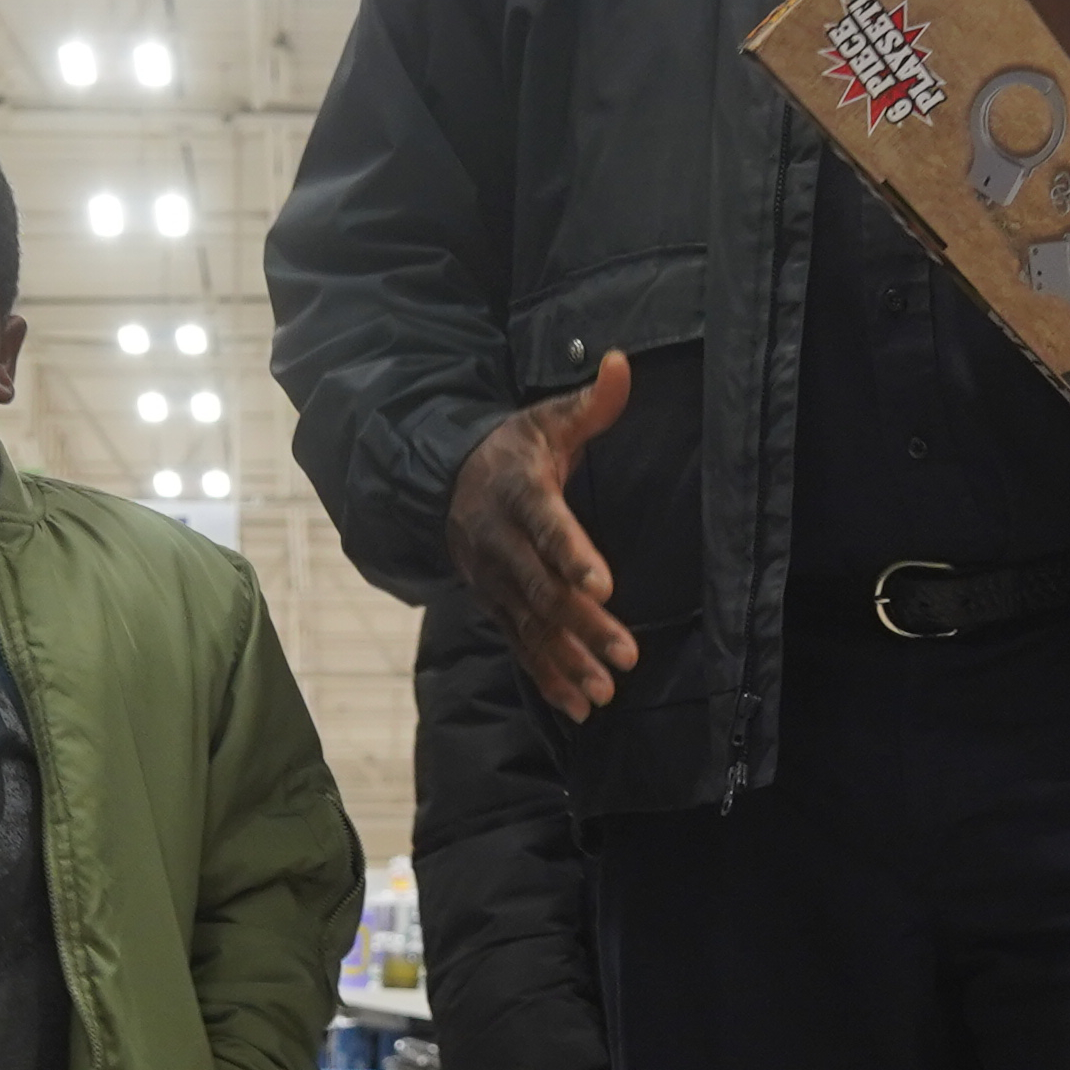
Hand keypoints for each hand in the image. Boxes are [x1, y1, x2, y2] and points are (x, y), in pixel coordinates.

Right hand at [450, 350, 640, 721]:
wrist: (444, 480)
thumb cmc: (512, 449)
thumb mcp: (547, 420)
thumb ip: (591, 403)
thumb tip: (624, 364)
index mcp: (517, 492)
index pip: (545, 525)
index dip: (572, 555)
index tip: (602, 585)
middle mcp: (499, 542)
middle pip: (541, 588)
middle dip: (582, 625)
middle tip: (625, 654)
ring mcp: (492, 579)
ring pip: (530, 624)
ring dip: (567, 661)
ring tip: (605, 691)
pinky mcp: (493, 604)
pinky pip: (518, 644)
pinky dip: (546, 675)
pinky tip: (578, 705)